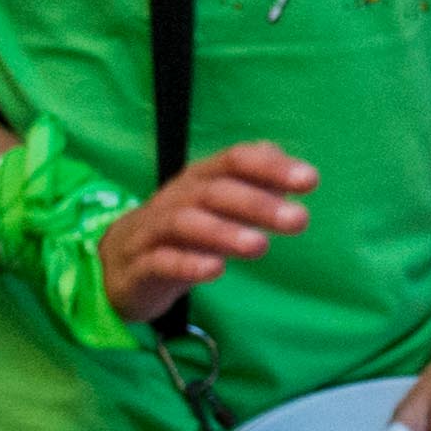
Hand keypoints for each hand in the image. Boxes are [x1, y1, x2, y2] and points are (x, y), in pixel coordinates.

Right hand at [103, 138, 313, 321]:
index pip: (235, 160)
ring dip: (224, 232)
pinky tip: (215, 270)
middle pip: (213, 191)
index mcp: (200, 179)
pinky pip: (160, 262)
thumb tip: (299, 172)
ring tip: (260, 245)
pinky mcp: (139, 267)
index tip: (310, 180)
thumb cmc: (185, 232)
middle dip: (257, 203)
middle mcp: (176, 198)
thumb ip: (258, 186)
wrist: (119, 264)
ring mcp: (153, 231)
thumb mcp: (220, 206)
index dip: (271, 167)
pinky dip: (187, 264)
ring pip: (184, 223)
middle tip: (299, 219)